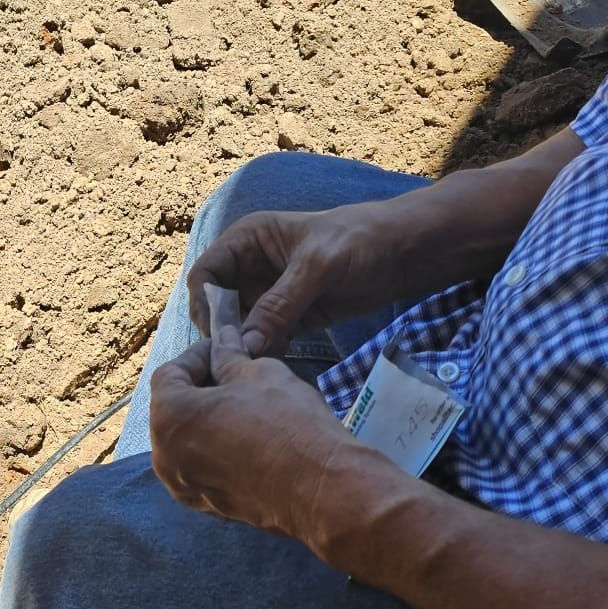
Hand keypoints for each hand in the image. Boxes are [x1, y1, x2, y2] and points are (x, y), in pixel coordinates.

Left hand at [149, 328, 357, 552]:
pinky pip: (203, 468)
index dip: (195, 356)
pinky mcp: (208, 507)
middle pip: (173, 411)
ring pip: (187, 442)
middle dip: (199, 389)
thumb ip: (230, 357)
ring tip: (243, 407)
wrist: (319, 490)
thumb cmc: (286, 425)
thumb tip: (223, 339)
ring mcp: (184, 486)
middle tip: (234, 374)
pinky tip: (248, 440)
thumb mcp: (259, 374)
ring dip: (207, 421)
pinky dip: (217, 450)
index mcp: (169, 417)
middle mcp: (164, 457)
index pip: (169, 375)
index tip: (222, 349)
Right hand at [186, 205, 400, 358]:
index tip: (219, 337)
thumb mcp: (317, 268)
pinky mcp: (289, 318)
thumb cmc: (359, 241)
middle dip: (225, 333)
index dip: (205, 305)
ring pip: (240, 327)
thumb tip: (245, 345)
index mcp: (247, 240)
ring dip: (245, 347)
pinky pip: (265, 339)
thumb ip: (280, 305)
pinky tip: (274, 366)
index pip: (206, 275)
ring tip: (257, 367)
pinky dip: (266, 353)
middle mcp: (251, 267)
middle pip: (217, 306)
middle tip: (238, 361)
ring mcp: (269, 295)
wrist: (403, 253)